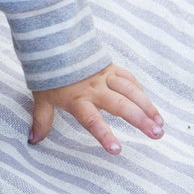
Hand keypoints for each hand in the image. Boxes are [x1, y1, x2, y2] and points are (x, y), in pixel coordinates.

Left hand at [29, 63, 163, 153]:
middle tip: (156, 135)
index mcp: (77, 99)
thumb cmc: (47, 74)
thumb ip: (42, 120)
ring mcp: (105, 77)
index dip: (104, 135)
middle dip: (140, 120)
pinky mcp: (111, 67)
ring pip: (131, 92)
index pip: (92, 121)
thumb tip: (33, 140)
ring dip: (148, 107)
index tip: (118, 150)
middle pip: (120, 106)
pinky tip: (149, 104)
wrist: (51, 42)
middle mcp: (94, 89)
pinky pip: (129, 79)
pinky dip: (140, 91)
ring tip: (161, 124)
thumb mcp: (41, 98)